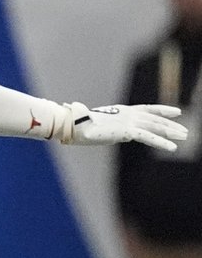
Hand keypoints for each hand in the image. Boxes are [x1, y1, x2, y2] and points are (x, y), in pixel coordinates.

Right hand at [62, 102, 186, 150]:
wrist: (73, 125)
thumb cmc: (79, 126)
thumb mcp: (100, 126)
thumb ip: (113, 129)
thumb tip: (117, 134)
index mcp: (121, 111)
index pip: (147, 109)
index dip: (163, 110)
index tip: (177, 112)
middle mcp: (128, 114)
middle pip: (155, 119)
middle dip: (171, 125)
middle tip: (184, 131)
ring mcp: (128, 121)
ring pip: (155, 126)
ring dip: (171, 132)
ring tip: (184, 137)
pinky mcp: (126, 131)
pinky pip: (149, 137)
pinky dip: (161, 142)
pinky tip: (172, 148)